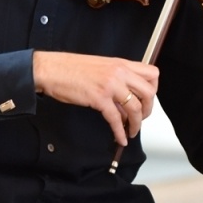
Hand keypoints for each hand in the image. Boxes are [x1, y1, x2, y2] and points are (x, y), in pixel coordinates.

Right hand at [33, 51, 159, 146]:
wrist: (49, 69)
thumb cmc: (70, 68)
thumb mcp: (101, 67)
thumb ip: (117, 78)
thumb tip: (126, 97)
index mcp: (121, 63)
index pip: (152, 74)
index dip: (153, 89)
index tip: (147, 100)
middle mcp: (119, 73)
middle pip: (148, 93)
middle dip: (148, 109)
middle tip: (141, 118)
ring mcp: (110, 85)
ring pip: (135, 107)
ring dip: (136, 123)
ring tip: (131, 131)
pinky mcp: (99, 98)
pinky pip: (116, 119)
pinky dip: (120, 131)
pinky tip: (120, 138)